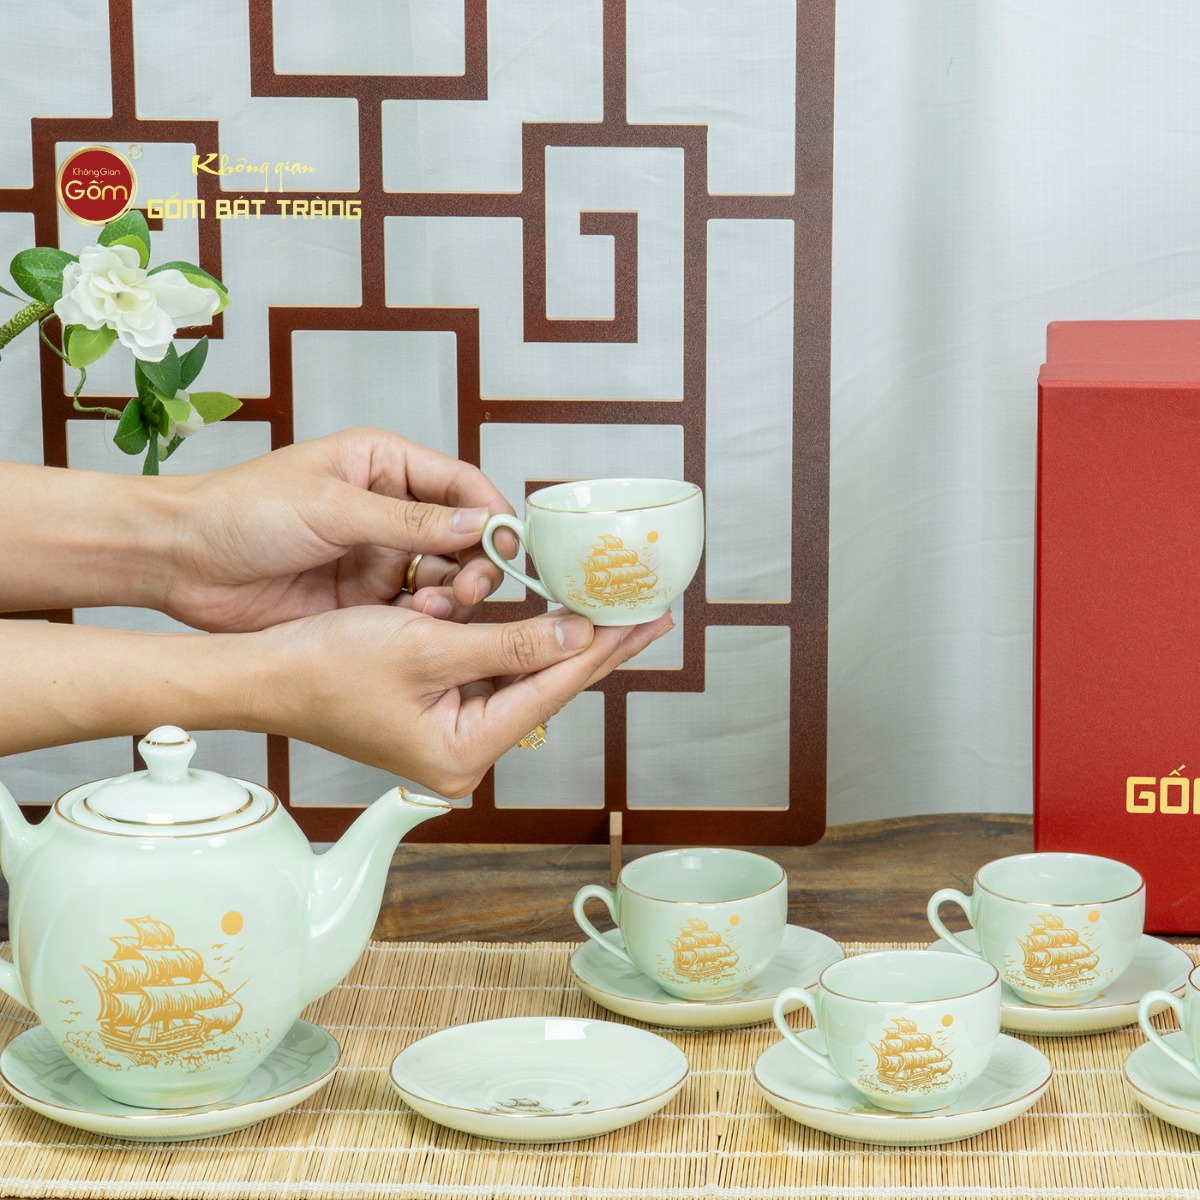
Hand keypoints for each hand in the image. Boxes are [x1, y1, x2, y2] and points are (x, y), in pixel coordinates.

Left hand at [161, 427, 513, 632]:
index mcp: (384, 466)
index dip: (493, 515)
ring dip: (454, 595)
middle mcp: (391, 511)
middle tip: (473, 588)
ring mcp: (379, 557)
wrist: (180, 562)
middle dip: (478, 563)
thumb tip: (478, 526)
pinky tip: (420, 627)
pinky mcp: (365, 599)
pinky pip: (416, 610)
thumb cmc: (240, 510)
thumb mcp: (330, 507)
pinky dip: (427, 621)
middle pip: (464, 537)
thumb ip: (407, 521)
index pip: (462, 485)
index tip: (513, 546)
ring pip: (446, 577)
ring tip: (439, 610)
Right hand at [255, 605, 673, 796]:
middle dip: (590, 644)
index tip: (648, 622)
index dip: (603, 648)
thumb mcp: (429, 646)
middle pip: (542, 686)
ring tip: (603, 604)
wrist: (260, 674)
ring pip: (516, 676)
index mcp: (463, 752)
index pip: (551, 689)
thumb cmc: (325, 665)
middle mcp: (462, 754)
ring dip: (544, 636)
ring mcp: (447, 736)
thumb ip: (511, 644)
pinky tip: (542, 616)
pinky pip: (484, 673)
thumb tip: (577, 634)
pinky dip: (506, 641)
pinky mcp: (433, 715)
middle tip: (645, 613)